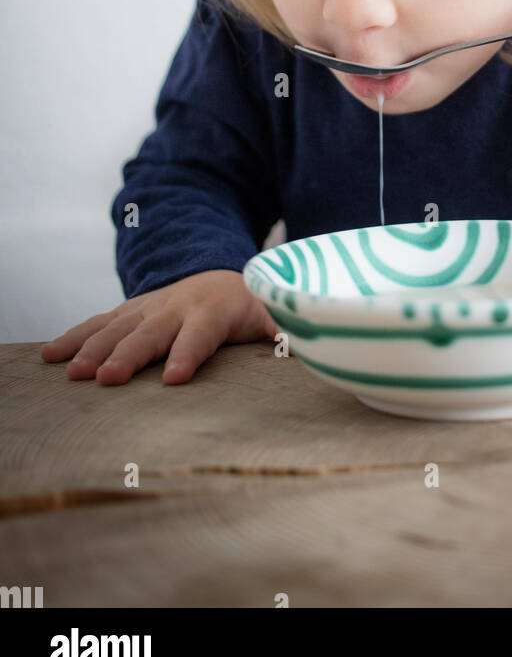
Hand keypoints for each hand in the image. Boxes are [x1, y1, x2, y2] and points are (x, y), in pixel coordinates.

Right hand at [40, 269, 278, 385]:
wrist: (222, 275)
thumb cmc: (252, 306)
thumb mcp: (276, 315)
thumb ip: (290, 331)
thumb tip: (316, 348)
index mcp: (215, 311)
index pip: (201, 335)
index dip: (187, 354)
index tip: (173, 379)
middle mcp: (178, 306)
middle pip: (151, 333)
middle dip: (129, 356)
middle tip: (107, 380)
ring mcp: (150, 307)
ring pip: (118, 327)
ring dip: (94, 349)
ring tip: (72, 374)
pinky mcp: (130, 311)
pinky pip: (99, 323)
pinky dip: (74, 336)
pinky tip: (50, 356)